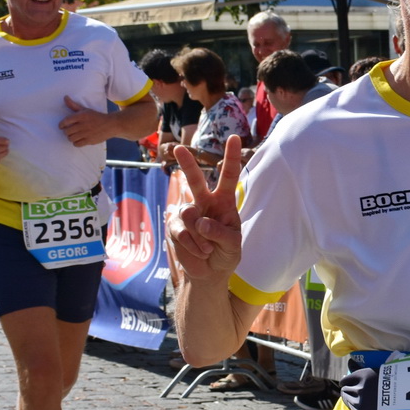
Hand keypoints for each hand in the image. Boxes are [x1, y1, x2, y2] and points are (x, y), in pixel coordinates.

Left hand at [59, 97, 110, 146]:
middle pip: (67, 131)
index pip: (65, 121)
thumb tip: (65, 97)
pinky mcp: (89, 141)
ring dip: (71, 137)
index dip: (61, 125)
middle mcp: (82, 125)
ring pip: (71, 138)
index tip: (62, 126)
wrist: (111, 124)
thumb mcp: (85, 110)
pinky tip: (79, 139)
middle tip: (70, 130)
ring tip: (74, 135)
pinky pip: (77, 144)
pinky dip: (76, 142)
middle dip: (67, 131)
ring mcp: (86, 134)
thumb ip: (73, 105)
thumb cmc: (96, 116)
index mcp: (81, 116)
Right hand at [166, 135, 244, 280]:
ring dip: (201, 237)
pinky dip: (192, 245)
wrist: (209, 272)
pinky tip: (199, 251)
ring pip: (189, 215)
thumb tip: (201, 222)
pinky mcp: (174, 226)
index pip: (228, 176)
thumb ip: (221, 234)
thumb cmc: (226, 254)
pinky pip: (181, 232)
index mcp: (224, 202)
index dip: (231, 157)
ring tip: (208, 248)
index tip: (234, 137)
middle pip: (195, 180)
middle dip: (187, 164)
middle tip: (178, 148)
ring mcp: (187, 214)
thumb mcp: (233, 246)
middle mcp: (205, 203)